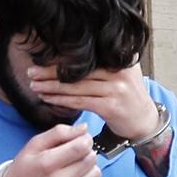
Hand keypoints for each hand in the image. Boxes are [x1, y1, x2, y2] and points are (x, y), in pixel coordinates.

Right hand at [0, 123, 101, 176]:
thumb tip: (84, 129)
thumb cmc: (25, 169)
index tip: (79, 140)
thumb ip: (59, 132)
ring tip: (73, 170)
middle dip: (86, 153)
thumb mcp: (34, 144)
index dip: (84, 139)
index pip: (82, 146)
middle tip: (73, 156)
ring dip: (88, 169)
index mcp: (46, 164)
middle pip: (91, 159)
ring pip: (96, 174)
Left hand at [26, 63, 157, 141]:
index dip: (61, 59)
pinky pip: (80, 102)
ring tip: (35, 86)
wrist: (144, 120)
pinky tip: (48, 99)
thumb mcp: (119, 74)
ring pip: (76, 87)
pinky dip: (62, 101)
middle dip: (51, 72)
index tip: (40, 60)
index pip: (85, 58)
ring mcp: (116, 90)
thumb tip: (69, 55)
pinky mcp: (111, 107)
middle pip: (78, 71)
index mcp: (119, 61)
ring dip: (52, 87)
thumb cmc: (126, 96)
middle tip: (31, 73)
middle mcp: (119, 73)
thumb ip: (101, 65)